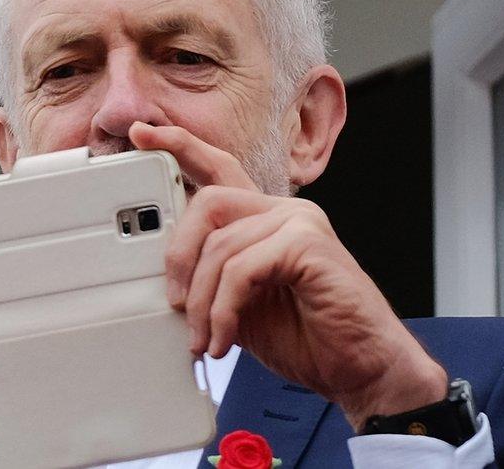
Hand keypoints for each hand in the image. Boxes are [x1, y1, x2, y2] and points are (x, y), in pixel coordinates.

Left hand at [129, 123, 447, 429]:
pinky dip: (223, 311)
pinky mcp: (308, 244)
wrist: (363, 370)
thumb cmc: (310, 338)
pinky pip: (241, 270)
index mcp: (266, 220)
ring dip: (202, 302)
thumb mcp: (241, 306)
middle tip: (176, 302)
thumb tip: (169, 283)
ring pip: (220, 246)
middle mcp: (284, 211)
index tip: (140, 134)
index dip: (178, 147)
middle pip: (208, 202)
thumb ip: (212, 281)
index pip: (218, 169)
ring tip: (204, 338)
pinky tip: (224, 338)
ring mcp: (299, 222)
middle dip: (179, 256)